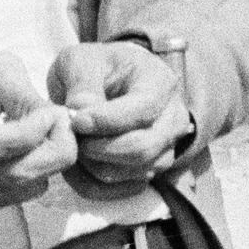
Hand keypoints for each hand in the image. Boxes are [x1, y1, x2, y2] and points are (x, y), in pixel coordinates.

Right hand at [0, 51, 78, 207]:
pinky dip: (37, 175)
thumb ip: (27, 98)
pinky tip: (35, 150)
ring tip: (49, 132)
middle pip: (14, 173)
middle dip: (53, 149)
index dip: (31, 133)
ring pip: (22, 187)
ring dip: (48, 162)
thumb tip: (59, 123)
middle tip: (63, 122)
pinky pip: (19, 196)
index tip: (53, 112)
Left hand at [49, 41, 191, 197]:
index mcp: (160, 82)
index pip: (142, 111)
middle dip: (101, 149)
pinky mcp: (152, 168)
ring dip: (97, 167)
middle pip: (143, 149)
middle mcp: (173, 117)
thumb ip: (83, 84)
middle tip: (75, 138)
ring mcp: (166, 145)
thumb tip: (82, 112)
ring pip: (136, 173)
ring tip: (77, 145)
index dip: (107, 121)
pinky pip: (126, 188)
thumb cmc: (95, 68)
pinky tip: (82, 162)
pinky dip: (98, 182)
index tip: (76, 121)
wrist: (103, 82)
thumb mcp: (81, 61)